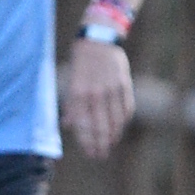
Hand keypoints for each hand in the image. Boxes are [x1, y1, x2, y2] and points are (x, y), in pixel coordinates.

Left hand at [62, 35, 133, 157]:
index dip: (87, 142)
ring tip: (109, 145)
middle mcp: (95, 93)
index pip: (83, 125)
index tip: (90, 153)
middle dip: (100, 145)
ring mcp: (111, 89)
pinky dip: (123, 122)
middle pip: (100, 127)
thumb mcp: (71, 82)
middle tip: (100, 156)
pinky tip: (119, 129)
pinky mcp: (124, 84)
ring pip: (115, 121)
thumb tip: (68, 126)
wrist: (98, 39)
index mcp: (78, 93)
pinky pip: (126, 109)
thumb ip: (71, 105)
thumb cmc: (81, 63)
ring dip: (113, 136)